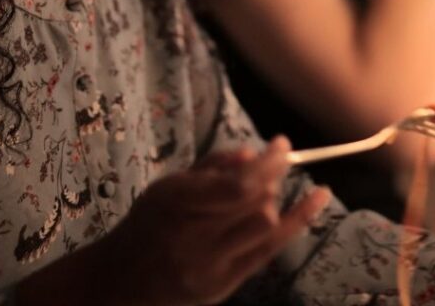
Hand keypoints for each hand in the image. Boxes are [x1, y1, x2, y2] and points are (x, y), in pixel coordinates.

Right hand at [100, 137, 329, 305]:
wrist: (118, 283)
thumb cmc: (146, 224)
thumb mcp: (168, 185)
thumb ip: (212, 167)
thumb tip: (254, 155)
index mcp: (177, 204)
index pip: (237, 186)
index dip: (268, 164)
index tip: (282, 145)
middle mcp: (195, 238)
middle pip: (257, 205)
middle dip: (273, 178)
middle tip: (274, 164)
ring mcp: (211, 268)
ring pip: (266, 229)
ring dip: (276, 202)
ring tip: (268, 191)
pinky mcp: (222, 288)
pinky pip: (267, 254)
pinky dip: (294, 224)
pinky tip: (315, 202)